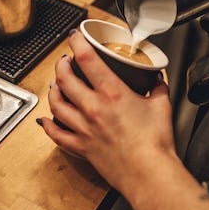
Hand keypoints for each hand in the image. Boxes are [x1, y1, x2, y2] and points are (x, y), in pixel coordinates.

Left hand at [41, 30, 175, 192]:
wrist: (148, 174)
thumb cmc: (155, 144)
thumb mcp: (162, 106)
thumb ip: (158, 88)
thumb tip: (157, 79)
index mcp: (112, 93)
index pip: (87, 59)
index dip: (77, 42)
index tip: (75, 35)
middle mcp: (93, 108)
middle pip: (64, 78)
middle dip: (61, 64)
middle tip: (65, 60)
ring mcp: (83, 128)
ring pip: (56, 103)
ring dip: (53, 89)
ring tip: (55, 83)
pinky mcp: (81, 146)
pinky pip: (57, 133)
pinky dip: (48, 124)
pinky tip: (46, 119)